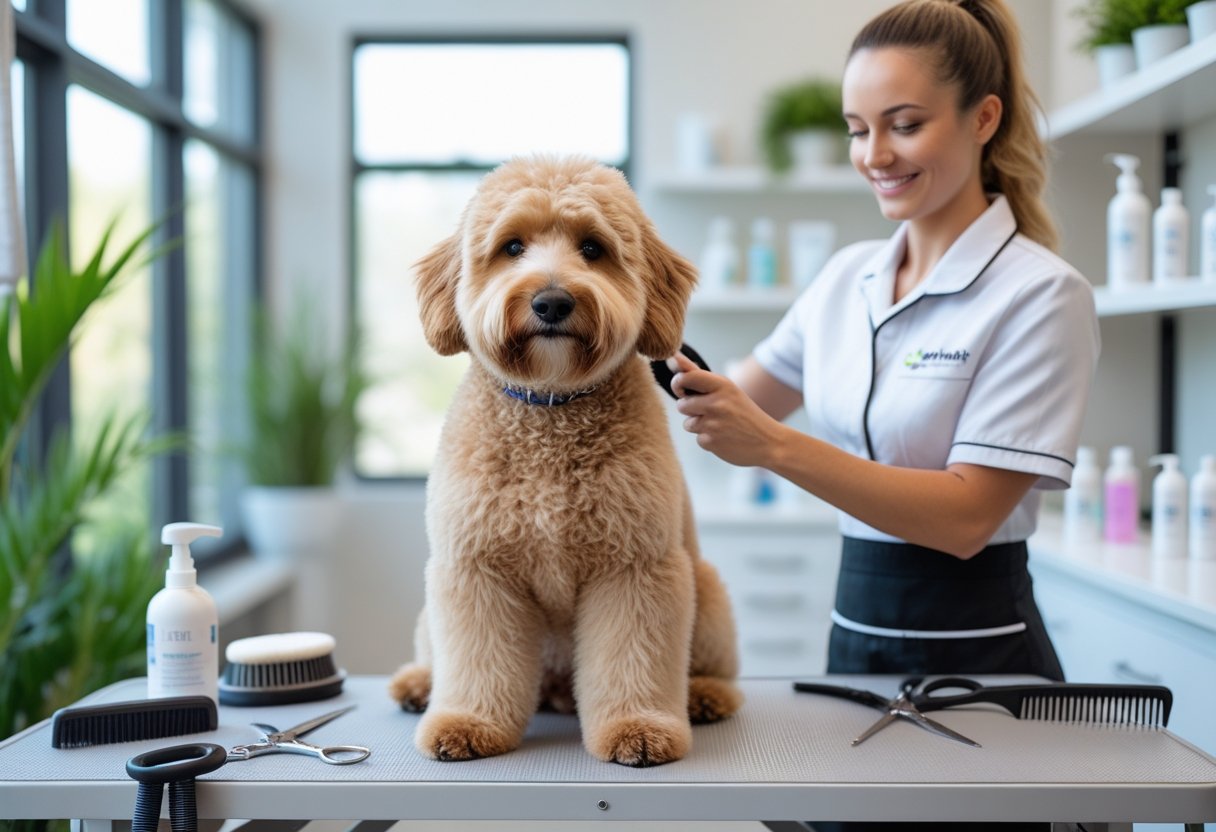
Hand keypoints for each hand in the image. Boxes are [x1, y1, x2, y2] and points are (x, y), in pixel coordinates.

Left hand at [667, 352, 784, 467]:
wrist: (769, 441)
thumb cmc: (743, 412)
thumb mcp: (727, 390)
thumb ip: (698, 376)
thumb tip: (671, 358)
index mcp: (722, 385)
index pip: (687, 377)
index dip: (678, 383)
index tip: (683, 390)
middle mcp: (716, 403)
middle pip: (682, 405)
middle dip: (690, 409)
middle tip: (711, 411)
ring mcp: (713, 424)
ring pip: (688, 424)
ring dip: (699, 425)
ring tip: (721, 424)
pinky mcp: (710, 442)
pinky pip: (697, 438)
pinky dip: (708, 439)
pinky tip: (724, 437)